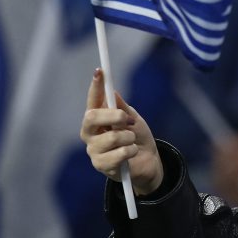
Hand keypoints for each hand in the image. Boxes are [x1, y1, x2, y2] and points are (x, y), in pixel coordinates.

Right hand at [80, 68, 163, 195]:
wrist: (147, 162)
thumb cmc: (137, 138)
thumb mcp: (133, 119)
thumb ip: (123, 108)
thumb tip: (114, 92)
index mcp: (97, 119)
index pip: (93, 100)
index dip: (95, 86)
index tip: (100, 72)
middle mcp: (90, 133)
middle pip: (92, 117)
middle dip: (114, 115)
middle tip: (127, 119)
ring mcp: (94, 150)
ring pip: (112, 137)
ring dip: (128, 137)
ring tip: (131, 141)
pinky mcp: (101, 165)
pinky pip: (120, 153)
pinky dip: (131, 150)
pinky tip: (131, 153)